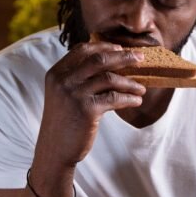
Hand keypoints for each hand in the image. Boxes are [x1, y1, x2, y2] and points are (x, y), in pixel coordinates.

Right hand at [37, 42, 145, 166]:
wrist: (54, 150)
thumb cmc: (64, 122)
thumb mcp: (63, 94)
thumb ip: (78, 78)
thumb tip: (110, 62)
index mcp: (56, 73)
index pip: (82, 50)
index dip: (104, 46)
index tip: (121, 49)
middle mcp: (63, 80)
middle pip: (99, 59)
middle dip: (123, 57)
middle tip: (140, 58)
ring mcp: (74, 94)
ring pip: (110, 78)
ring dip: (130, 82)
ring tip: (141, 88)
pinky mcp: (86, 110)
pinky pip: (114, 98)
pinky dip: (129, 98)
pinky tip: (136, 100)